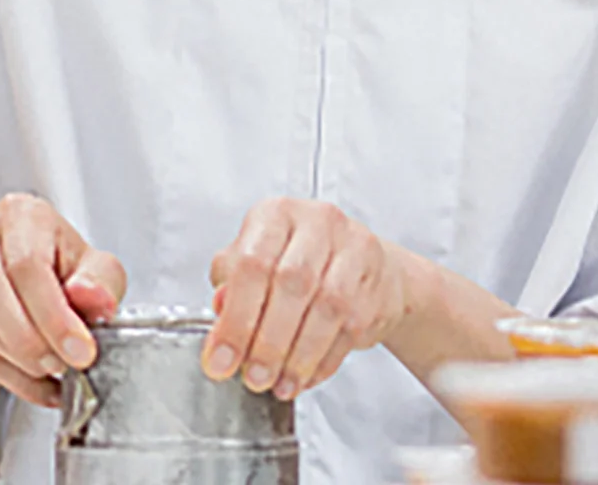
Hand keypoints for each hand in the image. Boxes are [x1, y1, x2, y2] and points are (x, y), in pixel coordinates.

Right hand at [0, 193, 126, 407]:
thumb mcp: (93, 266)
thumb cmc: (58, 265)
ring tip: (52, 370)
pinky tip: (32, 381)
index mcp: (21, 213)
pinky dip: (5, 374)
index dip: (55, 315)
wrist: (19, 281)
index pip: (29, 264)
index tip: (80, 350)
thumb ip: (101, 280)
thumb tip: (92, 298)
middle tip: (62, 364)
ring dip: (20, 361)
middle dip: (32, 340)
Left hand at [202, 198, 407, 400]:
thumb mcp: (257, 262)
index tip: (221, 359)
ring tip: (279, 383)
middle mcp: (318, 222)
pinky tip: (305, 375)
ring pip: (326, 307)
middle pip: (291, 283)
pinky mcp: (376, 281)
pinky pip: (350, 328)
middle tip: (253, 377)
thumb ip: (232, 284)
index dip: (235, 318)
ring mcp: (353, 248)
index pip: (252, 262)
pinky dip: (323, 360)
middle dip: (268, 341)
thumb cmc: (301, 263)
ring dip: (298, 356)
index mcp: (278, 213)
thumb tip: (220, 311)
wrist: (366, 266)